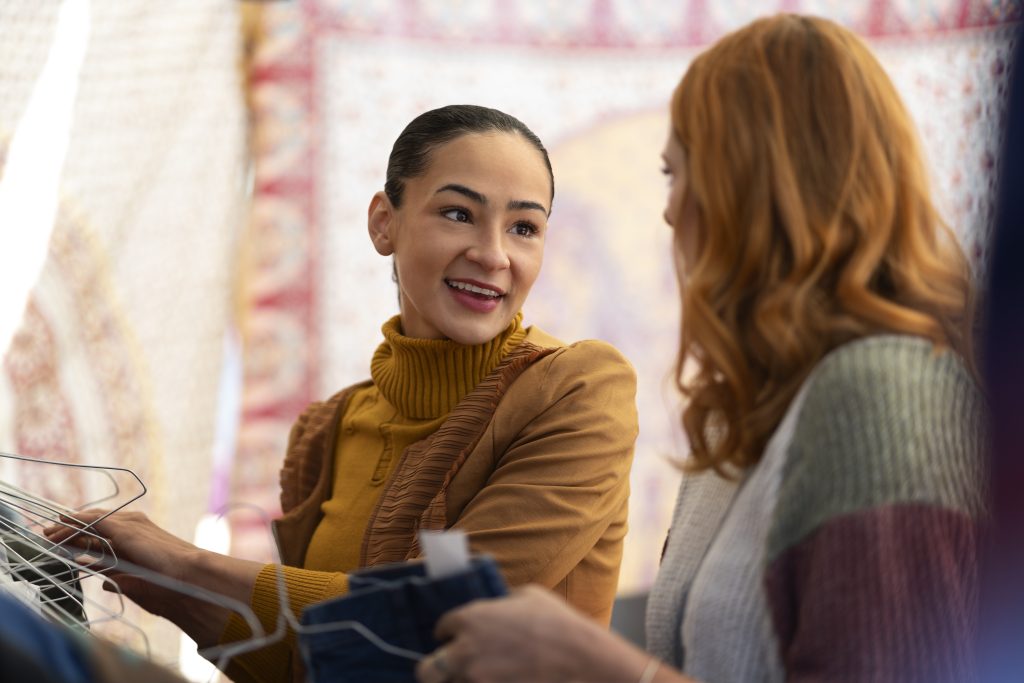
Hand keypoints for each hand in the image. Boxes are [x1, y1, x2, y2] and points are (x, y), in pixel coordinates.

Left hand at [43, 508, 255, 646]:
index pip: (105, 531)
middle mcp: (133, 526)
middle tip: (50, 533)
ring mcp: (128, 525)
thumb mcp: (138, 581)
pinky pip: (91, 522)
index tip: (63, 540)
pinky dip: (73, 523)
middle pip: (95, 523)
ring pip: (90, 520)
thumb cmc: (170, 585)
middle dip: (72, 528)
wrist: (188, 577)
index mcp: (138, 537)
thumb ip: (120, 578)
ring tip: (49, 532)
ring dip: (68, 526)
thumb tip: (105, 582)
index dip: (83, 534)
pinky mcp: (124, 528)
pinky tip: (59, 528)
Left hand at [416, 585, 656, 682]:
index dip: (452, 632)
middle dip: (438, 666)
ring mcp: (475, 680)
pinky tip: (495, 681)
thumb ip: (501, 601)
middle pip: (427, 669)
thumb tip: (496, 606)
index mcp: (471, 618)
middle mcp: (465, 651)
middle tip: (455, 665)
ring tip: (481, 674)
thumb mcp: (529, 596)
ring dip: (459, 681)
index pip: (441, 627)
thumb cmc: (560, 624)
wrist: (585, 661)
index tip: (461, 636)